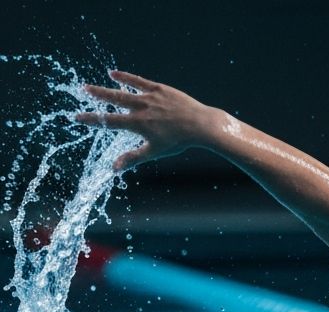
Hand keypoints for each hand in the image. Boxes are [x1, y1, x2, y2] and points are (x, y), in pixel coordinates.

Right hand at [75, 70, 218, 171]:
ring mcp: (149, 97)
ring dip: (107, 87)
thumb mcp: (154, 151)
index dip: (92, 120)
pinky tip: (113, 74)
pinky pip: (138, 81)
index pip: (109, 121)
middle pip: (114, 100)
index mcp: (138, 124)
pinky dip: (125, 77)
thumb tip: (113, 169)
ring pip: (124, 90)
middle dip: (97, 96)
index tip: (77, 117)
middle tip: (82, 90)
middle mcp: (141, 108)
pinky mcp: (159, 89)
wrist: (200, 125)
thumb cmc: (178, 141)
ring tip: (92, 85)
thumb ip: (133, 157)